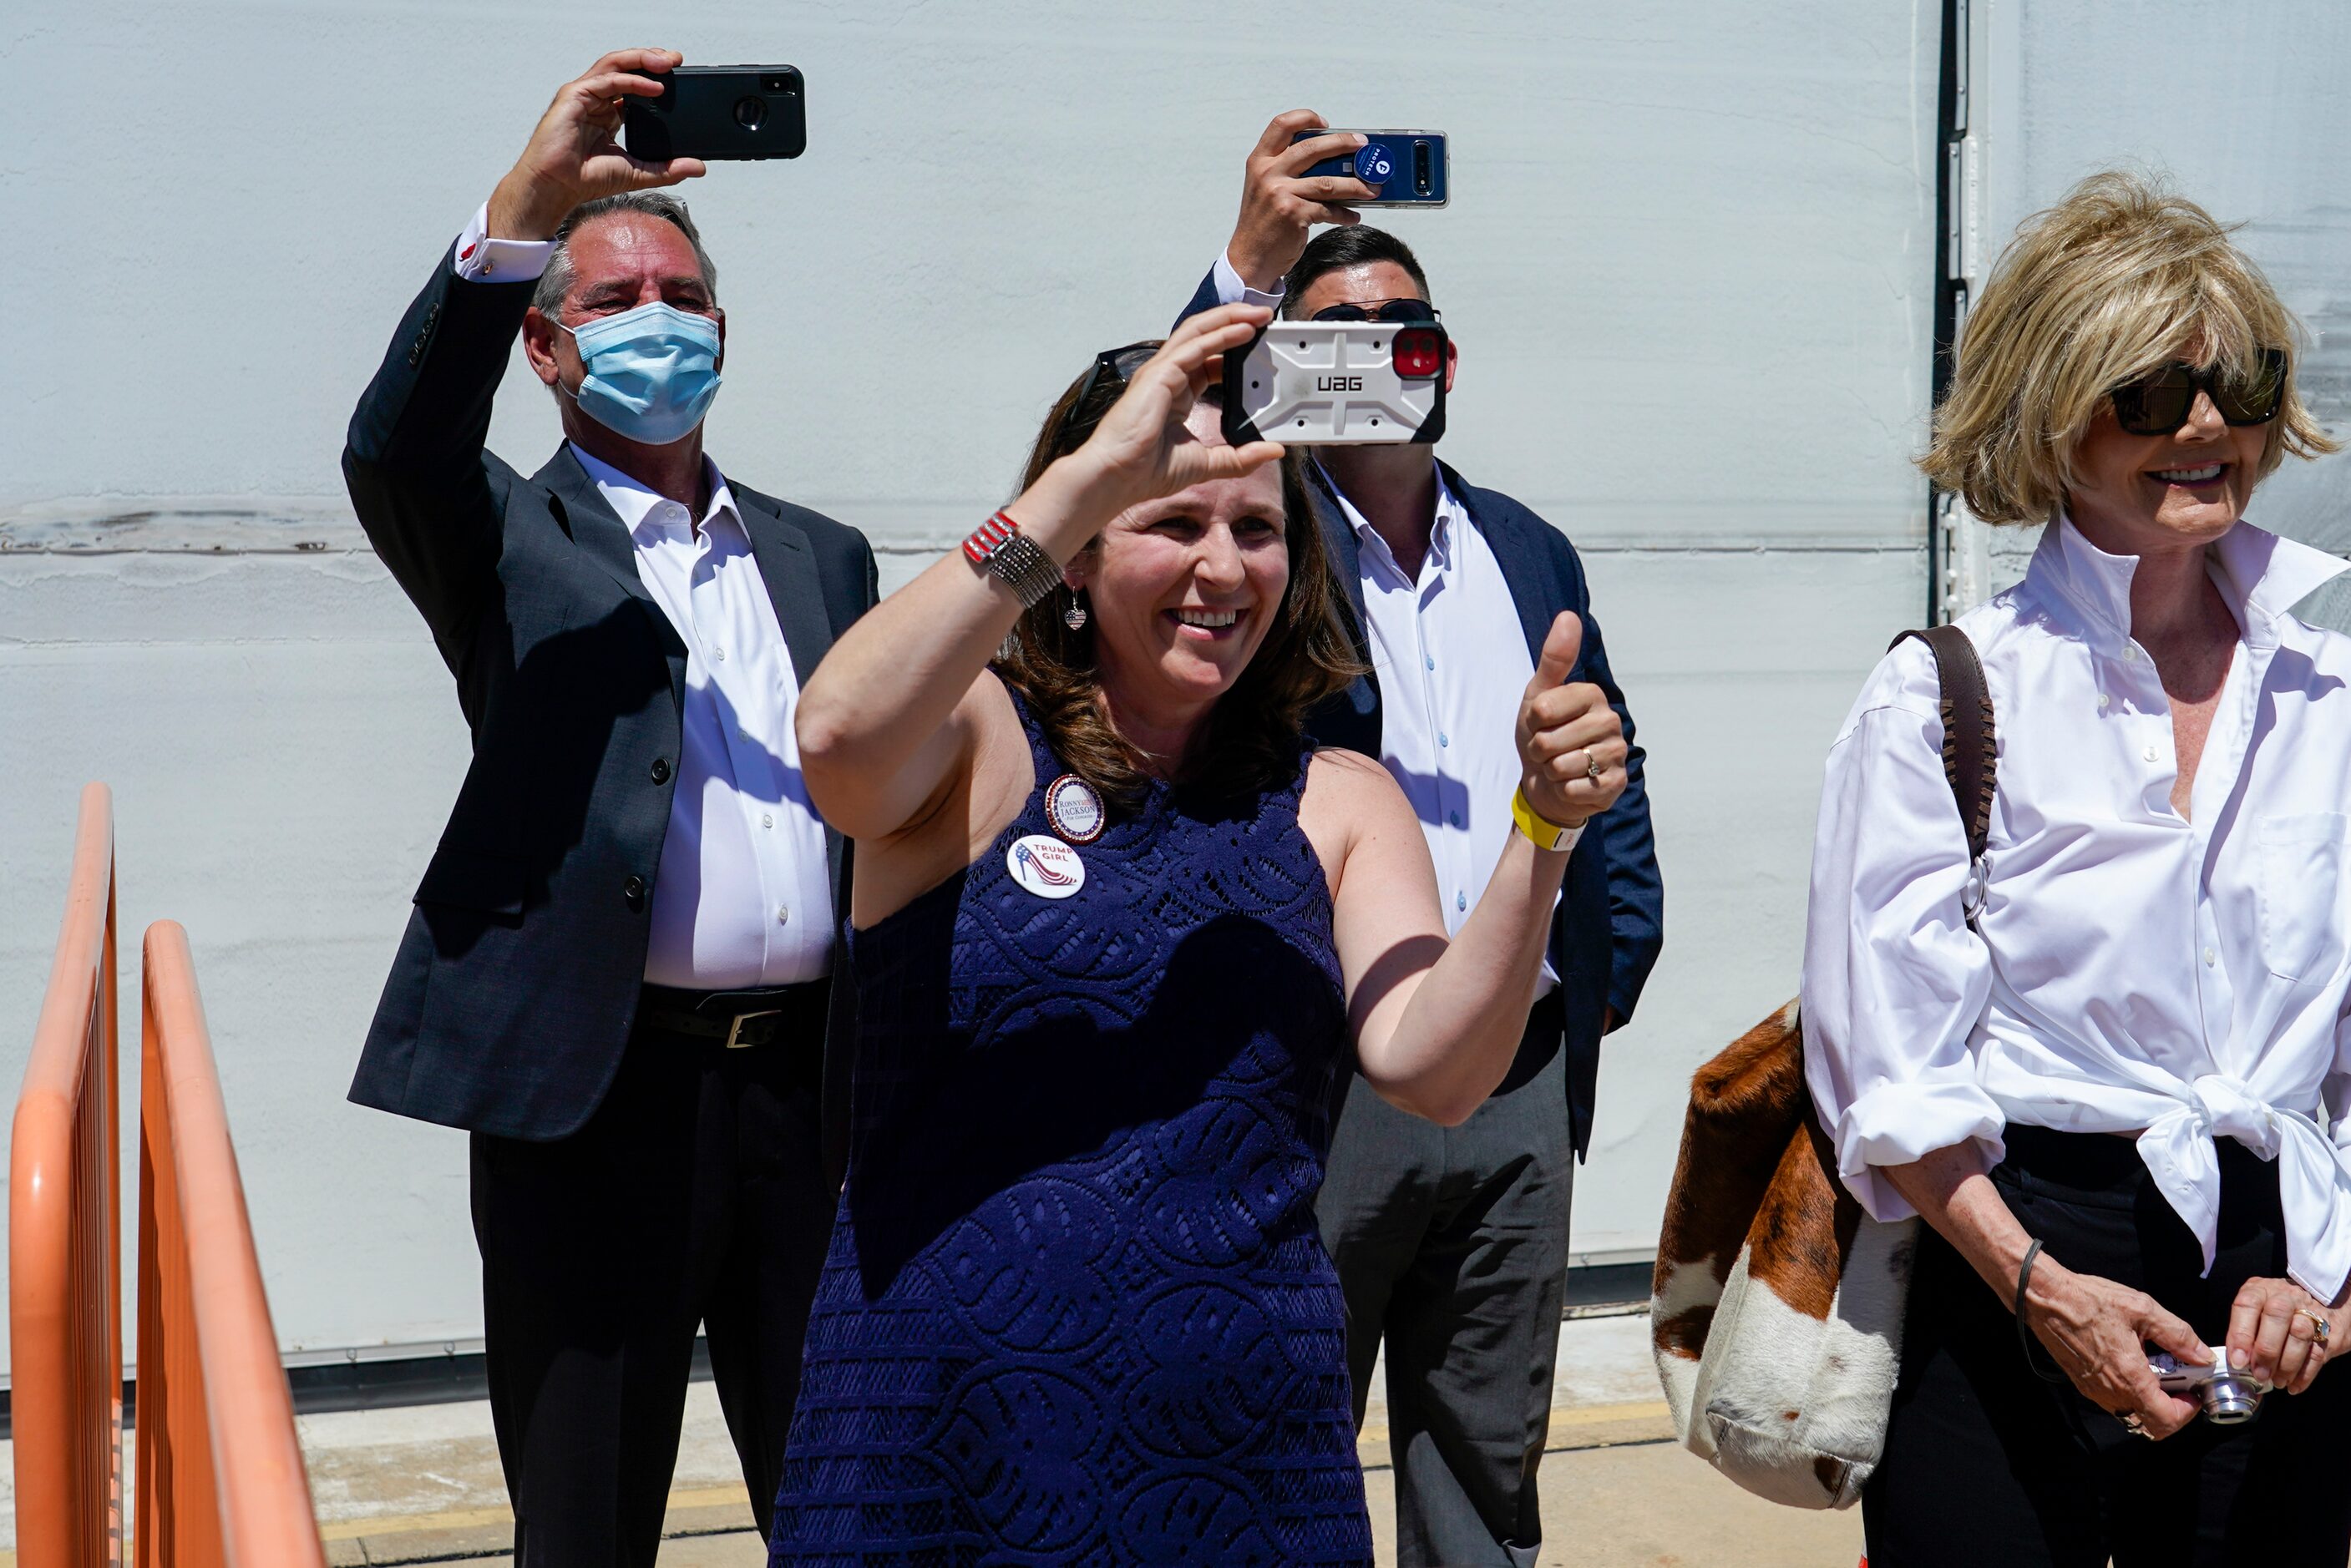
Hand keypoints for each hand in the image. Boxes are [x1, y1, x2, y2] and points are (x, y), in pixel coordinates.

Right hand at [486, 49, 707, 240]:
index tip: (680, 76)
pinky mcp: (574, 96)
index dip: (655, 77)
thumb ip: (668, 168)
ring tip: (668, 63)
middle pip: (625, 67)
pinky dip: (632, 81)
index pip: (634, 85)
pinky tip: (654, 87)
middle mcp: (596, 100)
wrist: (557, 187)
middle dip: (651, 59)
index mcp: (608, 113)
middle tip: (678, 59)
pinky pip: (607, 80)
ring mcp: (584, 95)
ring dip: (642, 60)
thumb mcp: (638, 172)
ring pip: (615, 65)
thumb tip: (699, 167)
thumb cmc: (586, 179)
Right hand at [1050, 304, 1285, 520]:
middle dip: (1235, 321)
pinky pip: (1194, 347)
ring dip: (1230, 318)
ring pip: (1198, 331)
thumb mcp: (1208, 463)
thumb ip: (1241, 457)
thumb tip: (1274, 451)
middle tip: (1266, 317)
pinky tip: (1243, 330)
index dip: (1234, 350)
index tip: (1260, 346)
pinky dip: (1220, 335)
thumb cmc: (1148, 471)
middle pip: (1204, 336)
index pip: (1208, 360)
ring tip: (1259, 313)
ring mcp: (1161, 372)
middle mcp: (1169, 377)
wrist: (1118, 477)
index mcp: (1177, 394)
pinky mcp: (1159, 374)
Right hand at [1226, 111, 1379, 292]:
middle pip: (1313, 147)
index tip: (1326, 123)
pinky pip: (1328, 209)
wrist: (1249, 258)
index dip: (1306, 118)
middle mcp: (1268, 173)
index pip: (1282, 124)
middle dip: (1343, 143)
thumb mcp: (1265, 188)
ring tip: (1372, 189)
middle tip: (1363, 146)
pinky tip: (1353, 216)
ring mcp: (1280, 193)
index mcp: (1260, 161)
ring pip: (1328, 182)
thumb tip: (1330, 160)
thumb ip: (1286, 170)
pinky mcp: (1294, 214)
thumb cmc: (1262, 224)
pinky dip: (1345, 214)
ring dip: (1355, 185)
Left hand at [1515, 614, 1624, 832]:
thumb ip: (1555, 658)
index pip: (1543, 709)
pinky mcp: (1616, 784)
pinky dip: (1564, 789)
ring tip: (1558, 765)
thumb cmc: (1543, 734)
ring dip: (1551, 771)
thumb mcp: (1538, 695)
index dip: (1532, 721)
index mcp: (1592, 695)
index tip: (1540, 723)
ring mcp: (1617, 753)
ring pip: (1563, 766)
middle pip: (1551, 741)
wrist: (1548, 783)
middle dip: (1539, 750)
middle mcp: (1610, 721)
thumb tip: (1569, 616)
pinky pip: (1575, 788)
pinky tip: (1572, 783)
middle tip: (1548, 749)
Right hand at [2022, 1255, 2207, 1437]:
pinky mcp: (2083, 1384)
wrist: (2043, 1298)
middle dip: (2171, 1409)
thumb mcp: (2142, 1309)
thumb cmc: (2090, 1300)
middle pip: (2151, 1425)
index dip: (2187, 1412)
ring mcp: (2095, 1391)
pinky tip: (2131, 1362)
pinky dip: (2131, 1392)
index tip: (2193, 1393)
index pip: (2165, 1421)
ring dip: (2150, 1401)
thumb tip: (2203, 1357)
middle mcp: (2111, 1392)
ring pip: (2133, 1414)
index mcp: (2129, 1377)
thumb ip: (2178, 1336)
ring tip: (2154, 1369)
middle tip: (2178, 1383)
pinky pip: (2115, 1401)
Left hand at [2227, 1276, 2345, 1394]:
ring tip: (2277, 1381)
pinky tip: (2293, 1385)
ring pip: (2300, 1334)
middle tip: (2259, 1374)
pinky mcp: (2329, 1333)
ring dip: (2286, 1364)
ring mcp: (2310, 1313)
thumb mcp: (2254, 1311)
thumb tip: (2236, 1362)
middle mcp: (2285, 1297)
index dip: (2241, 1333)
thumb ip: (2244, 1331)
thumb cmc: (2276, 1312)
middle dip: (2266, 1350)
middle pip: (2277, 1316)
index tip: (2238, 1360)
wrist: (2320, 1305)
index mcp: (2260, 1290)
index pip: (2247, 1304)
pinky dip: (2304, 1374)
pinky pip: (2317, 1354)